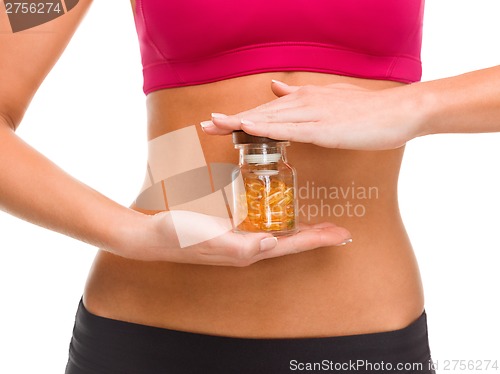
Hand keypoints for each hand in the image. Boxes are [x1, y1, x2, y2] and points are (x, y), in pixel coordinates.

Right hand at [114, 210, 351, 266]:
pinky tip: (281, 211)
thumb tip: (273, 243)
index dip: (317, 239)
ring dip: (301, 228)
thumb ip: (240, 246)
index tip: (341, 233)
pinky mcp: (230, 229)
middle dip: (315, 235)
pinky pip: (261, 223)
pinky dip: (278, 218)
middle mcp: (248, 247)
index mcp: (248, 251)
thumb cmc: (179, 236)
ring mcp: (240, 238)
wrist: (153, 235)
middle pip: (290, 241)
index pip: (290, 245)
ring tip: (320, 223)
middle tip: (338, 228)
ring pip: (279, 233)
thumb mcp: (209, 239)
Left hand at [201, 80, 424, 149]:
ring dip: (240, 122)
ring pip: (269, 119)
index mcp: (305, 100)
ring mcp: (313, 115)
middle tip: (203, 126)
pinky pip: (290, 129)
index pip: (265, 110)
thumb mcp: (330, 99)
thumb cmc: (367, 111)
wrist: (399, 111)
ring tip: (213, 126)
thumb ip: (300, 95)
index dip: (239, 117)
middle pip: (260, 113)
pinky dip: (266, 128)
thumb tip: (276, 87)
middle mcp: (304, 104)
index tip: (216, 123)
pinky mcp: (324, 129)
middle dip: (230, 120)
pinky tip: (247, 127)